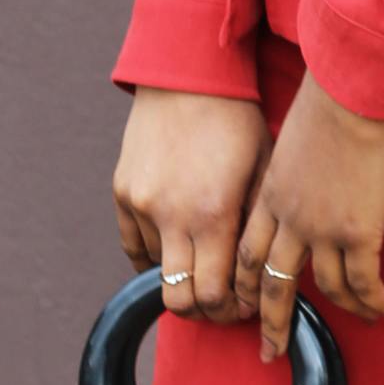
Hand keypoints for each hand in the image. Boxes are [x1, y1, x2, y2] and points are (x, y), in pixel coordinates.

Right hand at [112, 87, 271, 318]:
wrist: (188, 74)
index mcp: (213, 213)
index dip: (231, 310)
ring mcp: (139, 204)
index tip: (245, 304)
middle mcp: (170, 215)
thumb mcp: (262, 172)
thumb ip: (255, 228)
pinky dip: (155, 255)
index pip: (213, 295)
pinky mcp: (121, 192)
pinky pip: (134, 246)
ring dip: (182, 276)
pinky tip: (178, 246)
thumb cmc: (237, 121)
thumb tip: (257, 277)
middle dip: (204, 309)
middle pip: (179, 299)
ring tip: (204, 262)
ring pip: (157, 274)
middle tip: (222, 299)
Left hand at [235, 71, 383, 358]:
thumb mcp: (290, 144)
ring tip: (363, 320)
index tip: (247, 306)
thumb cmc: (326, 105)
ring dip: (346, 310)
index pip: (249, 254)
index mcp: (268, 197)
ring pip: (326, 288)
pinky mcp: (358, 232)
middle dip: (271, 323)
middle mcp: (288, 220)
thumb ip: (290, 174)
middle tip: (270, 352)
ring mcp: (322, 230)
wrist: (349, 95)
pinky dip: (373, 301)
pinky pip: (363, 282)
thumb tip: (304, 184)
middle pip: (272, 285)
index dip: (247, 285)